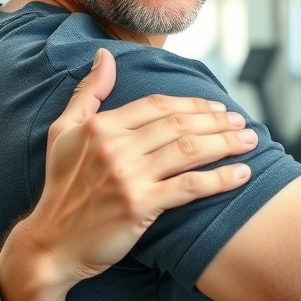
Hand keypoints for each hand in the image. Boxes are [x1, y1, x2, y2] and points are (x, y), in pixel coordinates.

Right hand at [0, 48, 256, 300]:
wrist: (51, 245)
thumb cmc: (61, 187)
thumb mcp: (62, 132)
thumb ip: (87, 92)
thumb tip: (104, 55)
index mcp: (100, 126)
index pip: (158, 105)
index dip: (192, 103)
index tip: (216, 106)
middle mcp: (115, 147)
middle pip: (179, 124)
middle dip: (216, 120)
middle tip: (240, 122)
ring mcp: (128, 176)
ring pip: (189, 150)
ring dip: (225, 143)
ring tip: (249, 141)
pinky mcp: (140, 206)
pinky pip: (190, 186)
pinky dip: (220, 179)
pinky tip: (241, 174)